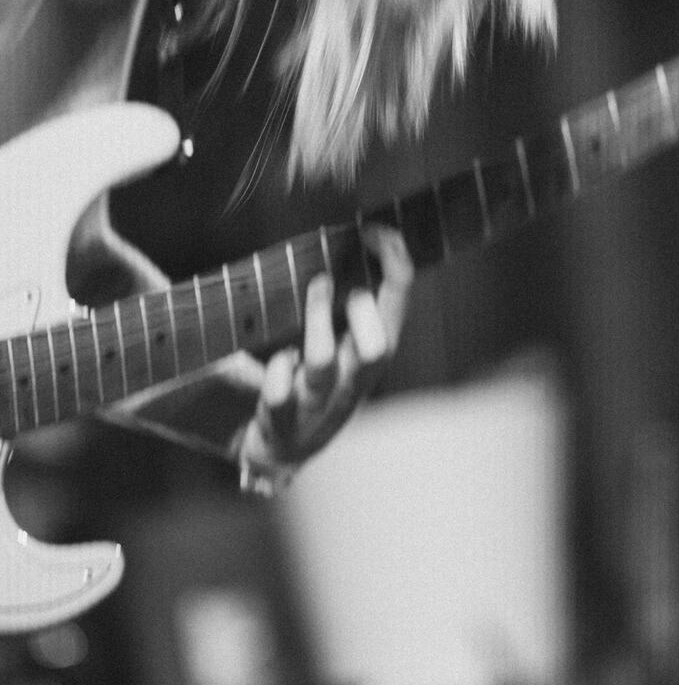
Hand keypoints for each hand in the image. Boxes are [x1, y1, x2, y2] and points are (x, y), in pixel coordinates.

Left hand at [237, 225, 412, 492]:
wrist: (280, 453)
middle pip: (379, 349)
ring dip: (316, 320)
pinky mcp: (282, 421)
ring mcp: (317, 403)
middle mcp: (352, 381)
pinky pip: (278, 393)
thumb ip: (350, 303)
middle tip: (338, 281)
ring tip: (311, 288)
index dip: (394, 266)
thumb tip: (348, 241)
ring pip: (322, 363)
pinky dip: (276, 370)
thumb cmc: (314, 384)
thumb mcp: (341, 344)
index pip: (396, 306)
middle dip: (363, 309)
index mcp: (369, 354)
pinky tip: (278, 360)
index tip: (376, 232)